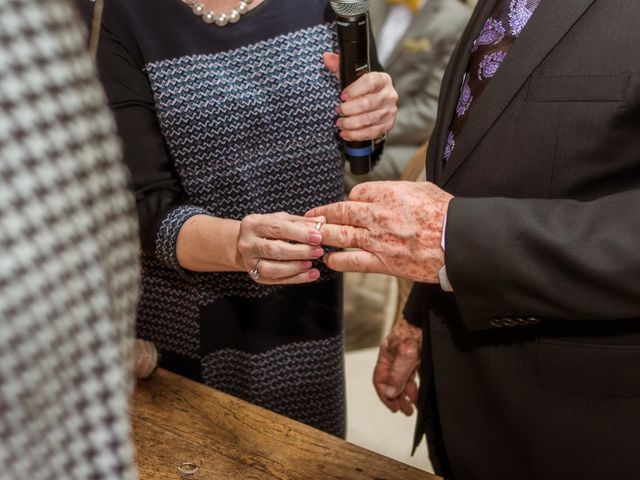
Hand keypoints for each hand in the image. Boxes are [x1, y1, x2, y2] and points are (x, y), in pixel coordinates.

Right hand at [237, 212, 325, 284]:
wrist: (243, 245)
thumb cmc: (266, 230)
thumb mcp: (281, 220)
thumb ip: (301, 222)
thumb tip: (321, 222)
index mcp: (253, 224)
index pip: (278, 228)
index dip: (300, 233)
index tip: (318, 237)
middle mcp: (248, 243)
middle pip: (274, 249)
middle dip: (299, 251)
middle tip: (318, 251)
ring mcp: (249, 262)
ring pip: (272, 268)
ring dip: (295, 267)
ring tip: (311, 264)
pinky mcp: (256, 276)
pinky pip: (276, 280)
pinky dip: (295, 278)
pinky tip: (310, 274)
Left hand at [307, 181, 452, 282]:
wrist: (460, 242)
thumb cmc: (447, 215)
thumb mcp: (423, 190)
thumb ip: (400, 190)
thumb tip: (387, 192)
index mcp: (390, 193)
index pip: (357, 192)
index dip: (349, 198)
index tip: (347, 204)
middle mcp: (380, 215)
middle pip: (342, 212)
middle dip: (324, 214)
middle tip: (310, 217)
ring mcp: (379, 240)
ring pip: (341, 236)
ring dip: (324, 236)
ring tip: (312, 237)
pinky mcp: (384, 263)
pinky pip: (352, 262)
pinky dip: (337, 261)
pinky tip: (329, 260)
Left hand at [323, 52, 397, 140]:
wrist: (376, 101)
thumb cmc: (363, 88)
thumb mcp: (351, 75)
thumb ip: (339, 66)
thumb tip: (327, 57)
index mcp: (381, 79)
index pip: (369, 82)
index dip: (354, 90)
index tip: (342, 96)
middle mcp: (389, 95)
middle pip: (368, 103)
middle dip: (350, 109)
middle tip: (339, 110)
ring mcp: (390, 111)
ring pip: (369, 119)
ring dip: (351, 123)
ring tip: (340, 123)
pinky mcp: (387, 125)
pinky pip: (372, 132)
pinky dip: (357, 135)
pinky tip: (346, 133)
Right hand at [374, 318, 421, 414]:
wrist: (431, 318)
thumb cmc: (416, 332)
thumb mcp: (406, 355)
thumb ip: (397, 375)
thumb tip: (389, 394)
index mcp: (386, 355)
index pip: (380, 379)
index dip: (385, 395)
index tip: (393, 407)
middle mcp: (394, 357)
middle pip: (391, 382)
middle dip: (397, 398)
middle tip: (405, 411)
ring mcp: (405, 357)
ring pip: (403, 381)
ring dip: (407, 395)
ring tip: (413, 407)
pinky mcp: (416, 357)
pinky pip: (412, 376)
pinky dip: (415, 387)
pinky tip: (419, 395)